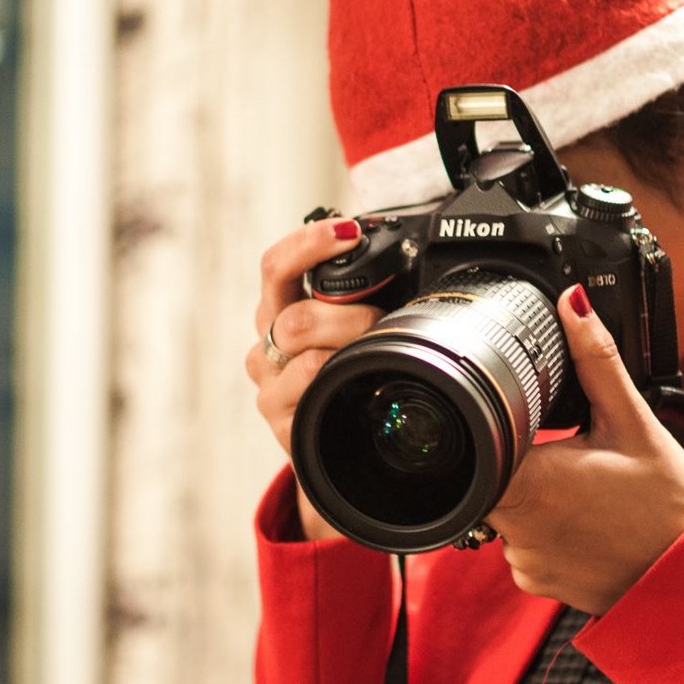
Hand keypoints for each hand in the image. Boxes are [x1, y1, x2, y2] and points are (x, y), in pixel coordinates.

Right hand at [245, 216, 383, 539]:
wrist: (345, 455)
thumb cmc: (353, 383)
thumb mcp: (356, 334)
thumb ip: (369, 298)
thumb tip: (415, 258)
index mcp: (281, 311)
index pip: (278, 264)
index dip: (309, 240)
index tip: (349, 228)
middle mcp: (268, 342)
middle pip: (284, 296)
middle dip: (343, 300)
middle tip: (382, 312)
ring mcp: (270, 382)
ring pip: (294, 332)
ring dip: (344, 332)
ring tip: (376, 344)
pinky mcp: (279, 418)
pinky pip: (303, 380)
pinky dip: (332, 369)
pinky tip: (355, 374)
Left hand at [487, 285, 683, 614]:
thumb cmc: (667, 506)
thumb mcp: (634, 422)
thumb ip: (596, 361)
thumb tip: (573, 305)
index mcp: (530, 481)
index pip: (476, 443)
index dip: (491, 426)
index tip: (519, 420)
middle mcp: (516, 527)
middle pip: (487, 474)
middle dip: (520, 458)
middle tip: (568, 454)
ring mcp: (523, 560)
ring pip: (506, 511)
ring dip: (533, 496)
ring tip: (584, 492)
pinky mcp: (535, 583)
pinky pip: (523, 545)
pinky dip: (545, 530)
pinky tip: (584, 522)